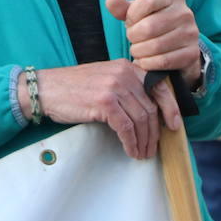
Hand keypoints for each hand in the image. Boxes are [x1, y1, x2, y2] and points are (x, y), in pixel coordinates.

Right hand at [21, 61, 179, 159]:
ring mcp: (114, 87)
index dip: (171, 108)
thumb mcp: (105, 79)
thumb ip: (126, 89)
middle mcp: (123, 73)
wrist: (46, 89)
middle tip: (152, 148)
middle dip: (154, 133)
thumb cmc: (74, 88)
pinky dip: (131, 143)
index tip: (174, 126)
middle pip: (151, 107)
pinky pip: (126, 128)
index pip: (159, 86)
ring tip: (141, 153)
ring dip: (144, 141)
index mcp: (126, 66)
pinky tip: (130, 150)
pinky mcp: (104, 102)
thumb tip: (149, 113)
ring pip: (141, 119)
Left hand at [106, 0, 201, 87]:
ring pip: (155, 46)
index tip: (131, 21)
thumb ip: (122, 6)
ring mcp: (191, 34)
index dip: (133, 13)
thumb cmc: (151, 22)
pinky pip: (163, 61)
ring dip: (138, 51)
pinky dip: (147, 63)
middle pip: (149, 26)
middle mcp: (186, 13)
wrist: (175, 45)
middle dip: (133, 36)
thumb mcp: (136, 12)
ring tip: (137, 49)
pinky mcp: (191, 54)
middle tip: (132, 38)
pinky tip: (144, 60)